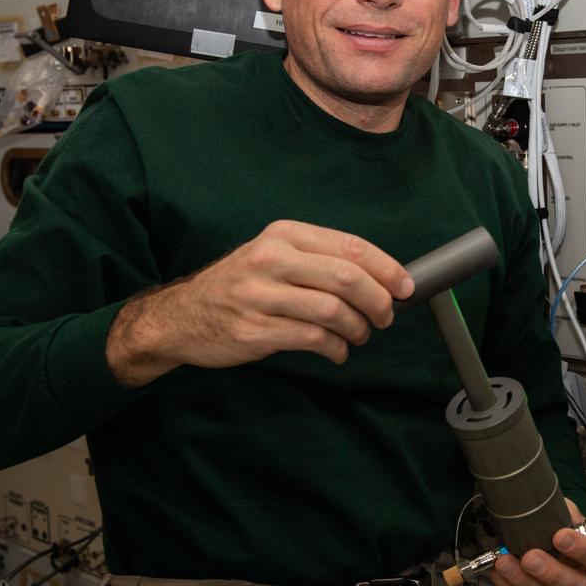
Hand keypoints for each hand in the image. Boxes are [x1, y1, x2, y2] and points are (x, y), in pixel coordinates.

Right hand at [106, 221, 413, 386]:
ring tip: (359, 335)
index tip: (406, 286)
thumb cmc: (239, 286)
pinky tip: (337, 351)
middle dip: (379, 301)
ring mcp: (260, 295)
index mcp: (284, 234)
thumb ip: (319, 259)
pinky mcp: (254, 330)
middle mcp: (271, 259)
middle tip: (386, 317)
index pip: (350, 246)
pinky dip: (336, 348)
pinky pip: (313, 338)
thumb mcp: (273, 255)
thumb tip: (380, 277)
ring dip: (358, 328)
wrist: (180, 316)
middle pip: (347, 278)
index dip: (386, 268)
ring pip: (333, 310)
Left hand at [491, 499, 585, 585]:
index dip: (583, 550)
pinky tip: (504, 577)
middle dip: (552, 573)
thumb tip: (546, 508)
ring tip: (506, 564)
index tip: (560, 536)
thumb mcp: (576, 520)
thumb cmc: (576, 540)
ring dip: (526, 583)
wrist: (568, 558)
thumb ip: (567, 515)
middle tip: (530, 557)